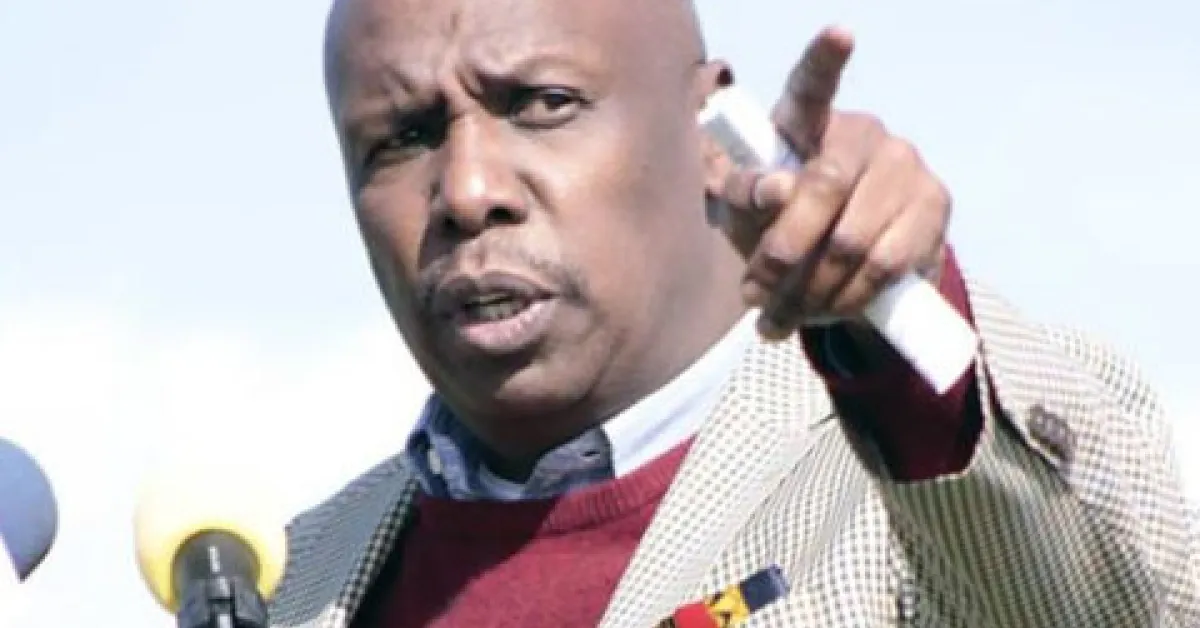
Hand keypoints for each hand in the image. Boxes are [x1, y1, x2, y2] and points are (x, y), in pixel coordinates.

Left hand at [711, 27, 950, 339]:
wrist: (844, 271)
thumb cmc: (781, 228)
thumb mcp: (745, 215)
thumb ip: (745, 197)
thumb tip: (774, 189)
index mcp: (806, 123)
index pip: (813, 85)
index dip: (825, 59)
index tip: (840, 33)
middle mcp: (862, 133)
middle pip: (824, 187)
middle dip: (783, 251)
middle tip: (754, 295)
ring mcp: (905, 166)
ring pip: (854, 240)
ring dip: (812, 290)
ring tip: (782, 317)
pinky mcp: (934, 206)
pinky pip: (888, 264)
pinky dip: (850, 299)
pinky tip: (828, 312)